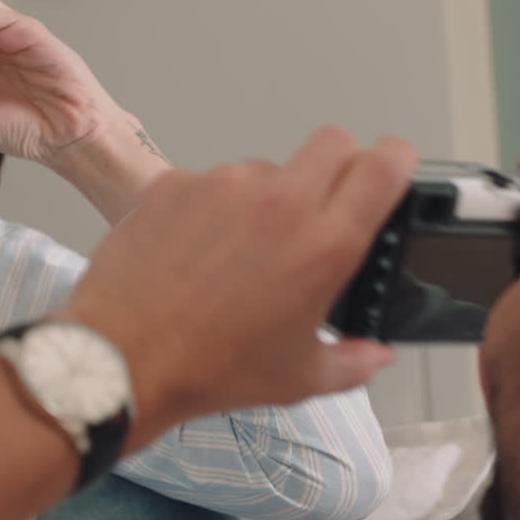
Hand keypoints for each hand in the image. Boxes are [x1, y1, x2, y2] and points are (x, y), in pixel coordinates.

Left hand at [59, 128, 415, 440]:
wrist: (122, 359)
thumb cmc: (205, 369)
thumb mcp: (297, 378)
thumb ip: (352, 362)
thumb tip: (374, 355)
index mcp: (324, 245)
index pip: (386, 164)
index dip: (397, 161)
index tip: (391, 171)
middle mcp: (279, 203)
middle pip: (334, 141)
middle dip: (338, 165)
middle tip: (321, 206)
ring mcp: (224, 186)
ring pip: (266, 166)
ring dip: (267, 195)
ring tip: (241, 251)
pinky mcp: (177, 182)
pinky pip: (209, 182)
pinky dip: (210, 208)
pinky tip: (196, 251)